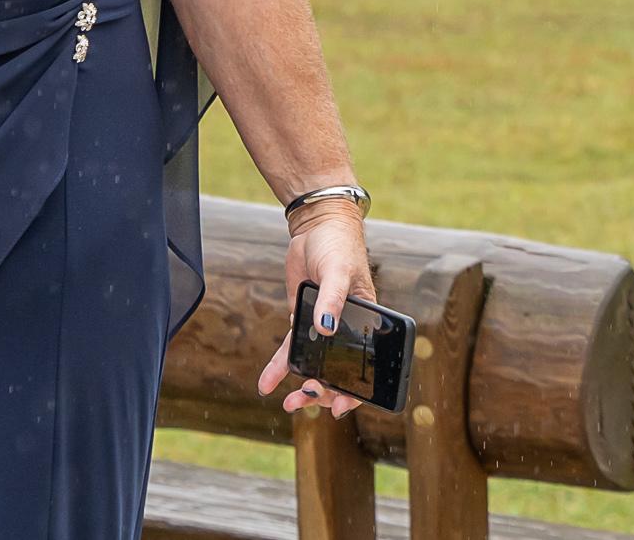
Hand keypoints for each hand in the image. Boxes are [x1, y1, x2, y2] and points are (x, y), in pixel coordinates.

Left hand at [258, 202, 376, 415]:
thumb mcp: (338, 271)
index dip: (357, 389)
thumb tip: (324, 329)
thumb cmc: (339, 246)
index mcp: (368, 321)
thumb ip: (332, 299)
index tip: (342, 407)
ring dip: (302, 388)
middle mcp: (346, 329)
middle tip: (305, 400)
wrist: (316, 227)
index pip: (367, 364)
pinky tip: (266, 384)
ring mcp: (322, 327)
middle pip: (338, 371)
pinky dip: (279, 367)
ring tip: (288, 405)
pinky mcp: (302, 320)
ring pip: (314, 366)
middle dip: (323, 392)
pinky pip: (291, 350)